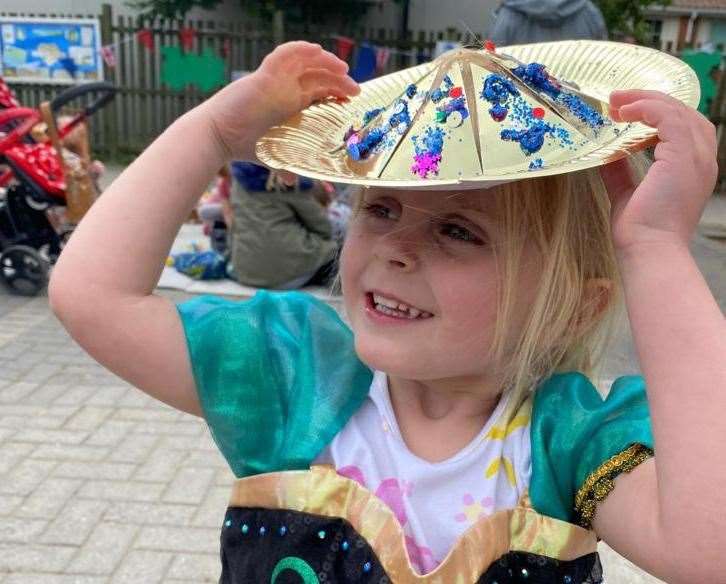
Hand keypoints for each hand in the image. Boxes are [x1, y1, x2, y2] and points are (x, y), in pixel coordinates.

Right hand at [201, 41, 359, 161]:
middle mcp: (285, 88)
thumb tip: (293, 181)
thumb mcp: (272, 153)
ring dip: (327, 61)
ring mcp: (275, 79)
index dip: (338, 90)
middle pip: (319, 75)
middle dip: (339, 79)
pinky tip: (317, 50)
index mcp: (290, 102)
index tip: (353, 100)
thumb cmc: (243, 144)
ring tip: (344, 69)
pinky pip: (284, 54)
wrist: (219, 138)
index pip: (320, 90)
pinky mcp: (264, 75)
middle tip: (356, 90)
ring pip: (305, 60)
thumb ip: (286, 164)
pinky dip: (301, 48)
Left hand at [599, 90, 717, 252]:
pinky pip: (669, 118)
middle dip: (649, 99)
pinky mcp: (684, 157)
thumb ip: (620, 171)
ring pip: (677, 110)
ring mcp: (696, 157)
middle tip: (616, 98)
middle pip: (683, 112)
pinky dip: (646, 108)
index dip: (655, 111)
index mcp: (692, 167)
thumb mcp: (626, 192)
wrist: (648, 249)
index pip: (683, 126)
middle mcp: (701, 159)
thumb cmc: (640, 230)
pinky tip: (624, 112)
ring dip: (645, 100)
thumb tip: (607, 154)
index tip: (624, 110)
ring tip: (615, 101)